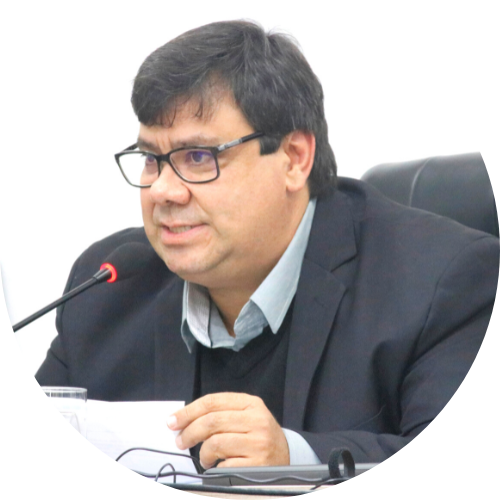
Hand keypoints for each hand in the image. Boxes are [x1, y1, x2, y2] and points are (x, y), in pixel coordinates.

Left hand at [167, 392, 289, 468]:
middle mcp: (257, 419)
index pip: (213, 401)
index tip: (172, 421)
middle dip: (189, 431)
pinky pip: (225, 464)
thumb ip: (220, 414)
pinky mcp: (258, 464)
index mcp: (251, 403)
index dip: (189, 411)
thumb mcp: (245, 417)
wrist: (287, 457)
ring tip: (205, 458)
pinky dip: (215, 467)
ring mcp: (259, 442)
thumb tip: (182, 421)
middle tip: (180, 441)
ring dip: (203, 453)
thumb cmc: (257, 436)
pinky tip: (219, 466)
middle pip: (212, 421)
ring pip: (215, 443)